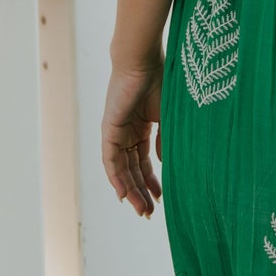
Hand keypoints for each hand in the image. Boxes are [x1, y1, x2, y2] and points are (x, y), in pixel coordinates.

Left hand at [101, 56, 163, 217]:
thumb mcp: (167, 118)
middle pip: (132, 170)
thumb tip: (163, 163)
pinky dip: (116, 179)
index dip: (151, 182)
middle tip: (149, 213)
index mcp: (141, 129)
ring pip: (121, 170)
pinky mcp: (108, 130)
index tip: (161, 199)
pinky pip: (110, 161)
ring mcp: (116, 133)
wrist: (144, 62)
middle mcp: (126, 133)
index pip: (144, 162)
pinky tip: (123, 195)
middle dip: (140, 192)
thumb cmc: (160, 82)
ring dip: (130, 191)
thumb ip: (164, 140)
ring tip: (141, 209)